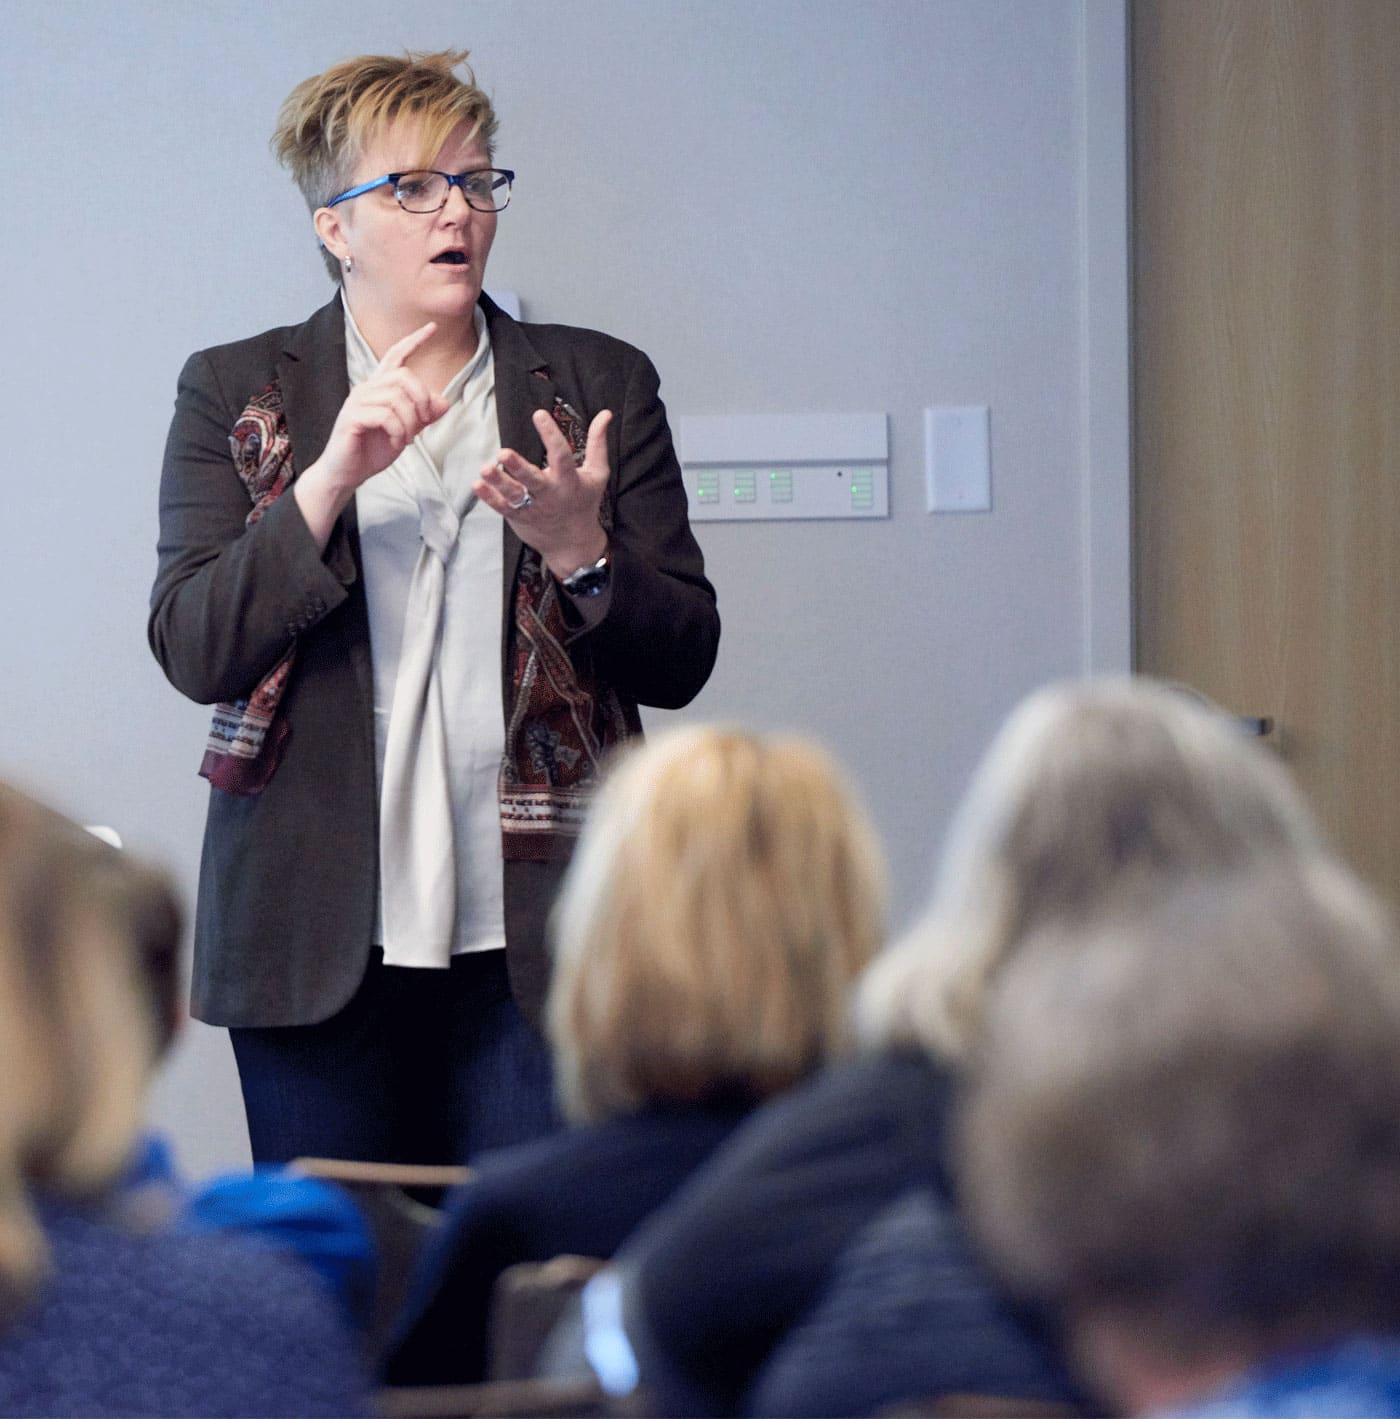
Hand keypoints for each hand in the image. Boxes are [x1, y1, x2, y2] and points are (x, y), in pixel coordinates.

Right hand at [316, 322, 450, 490]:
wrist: (346, 473)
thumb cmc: (372, 451)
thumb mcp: (407, 432)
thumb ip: (423, 416)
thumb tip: (444, 401)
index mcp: (379, 388)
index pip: (396, 355)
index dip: (414, 341)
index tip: (432, 328)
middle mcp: (367, 389)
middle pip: (403, 376)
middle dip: (421, 399)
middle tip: (423, 423)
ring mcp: (357, 401)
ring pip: (397, 398)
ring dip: (410, 422)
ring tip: (407, 439)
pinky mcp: (352, 417)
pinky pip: (385, 416)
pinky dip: (399, 432)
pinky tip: (397, 444)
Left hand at [477, 407, 612, 577]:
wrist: (573, 544)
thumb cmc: (584, 502)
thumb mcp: (597, 473)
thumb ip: (598, 443)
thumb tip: (606, 413)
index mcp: (569, 480)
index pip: (561, 455)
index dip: (550, 434)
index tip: (539, 414)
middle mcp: (550, 494)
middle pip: (533, 480)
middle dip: (518, 467)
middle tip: (503, 453)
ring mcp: (533, 507)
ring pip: (514, 494)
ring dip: (498, 482)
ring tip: (485, 469)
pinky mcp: (519, 517)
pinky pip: (503, 507)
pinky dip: (490, 497)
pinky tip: (477, 485)